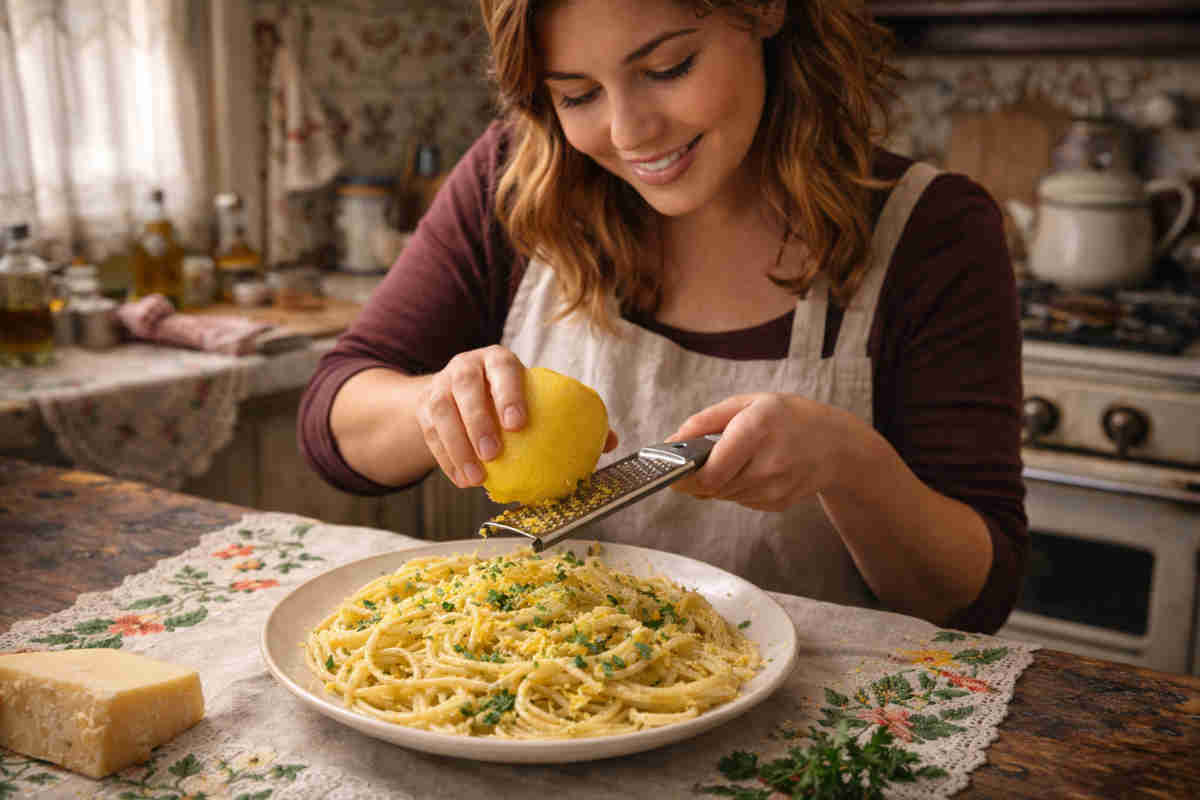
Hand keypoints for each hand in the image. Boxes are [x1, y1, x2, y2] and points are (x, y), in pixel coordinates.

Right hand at [416, 347, 616, 487]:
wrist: (455, 394)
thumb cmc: (507, 398)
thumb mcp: (532, 398)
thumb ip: (567, 416)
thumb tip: (611, 442)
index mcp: (497, 360)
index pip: (503, 368)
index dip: (509, 393)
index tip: (518, 424)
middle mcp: (465, 367)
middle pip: (465, 387)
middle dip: (478, 419)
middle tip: (494, 453)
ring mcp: (439, 386)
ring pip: (441, 412)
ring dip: (457, 446)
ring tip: (476, 477)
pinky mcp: (422, 410)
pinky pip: (430, 436)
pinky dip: (446, 460)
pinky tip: (464, 481)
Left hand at [667, 393, 856, 510]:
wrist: (834, 444)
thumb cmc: (788, 417)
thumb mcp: (747, 403)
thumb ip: (705, 421)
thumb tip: (672, 441)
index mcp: (756, 430)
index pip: (710, 472)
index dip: (685, 477)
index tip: (673, 472)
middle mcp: (767, 464)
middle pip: (712, 487)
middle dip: (699, 477)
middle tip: (700, 460)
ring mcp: (775, 489)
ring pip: (724, 495)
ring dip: (719, 481)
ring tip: (736, 459)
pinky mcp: (778, 504)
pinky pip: (741, 500)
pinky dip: (737, 488)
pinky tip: (753, 469)